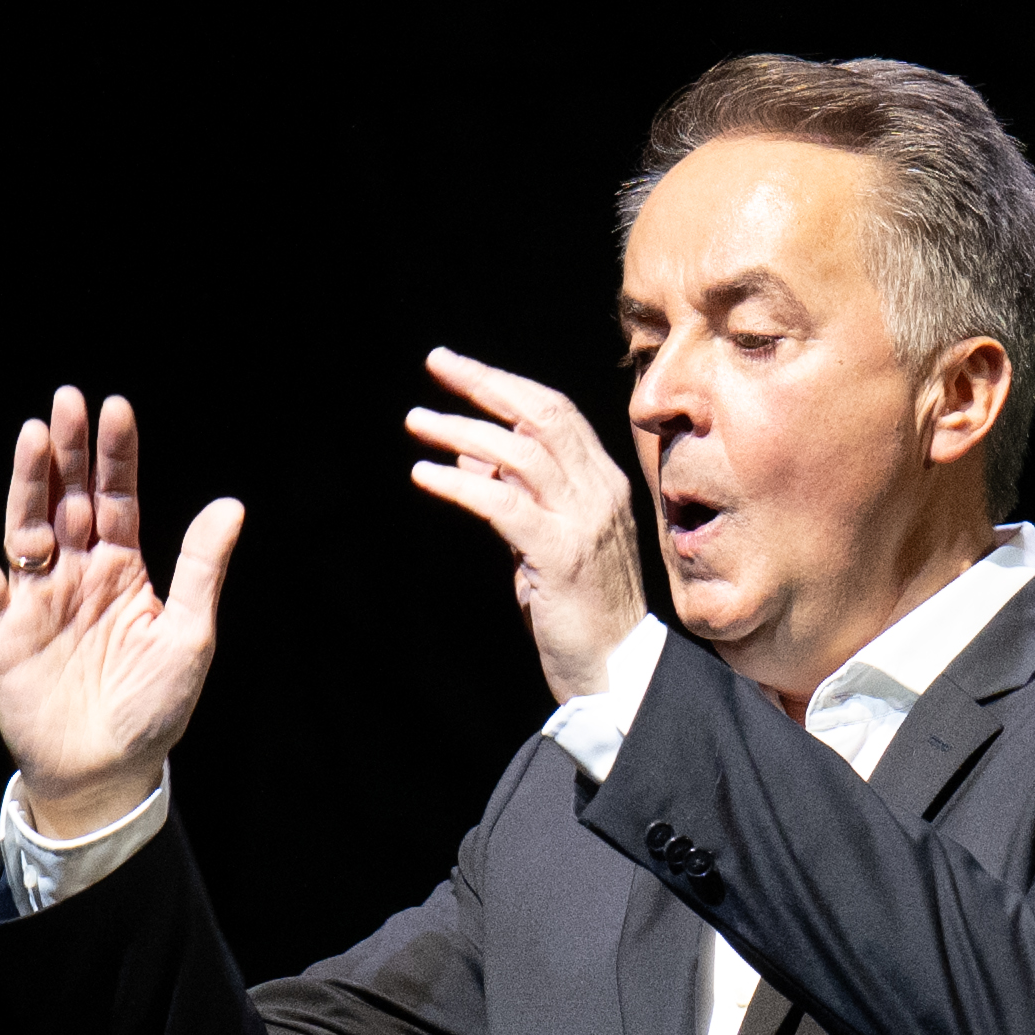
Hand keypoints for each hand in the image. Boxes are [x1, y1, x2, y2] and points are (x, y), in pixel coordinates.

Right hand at [0, 389, 251, 838]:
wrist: (105, 773)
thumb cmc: (154, 709)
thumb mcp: (188, 637)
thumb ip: (200, 569)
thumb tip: (230, 504)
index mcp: (124, 571)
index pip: (118, 499)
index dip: (116, 456)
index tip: (115, 407)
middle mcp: (78, 575)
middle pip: (70, 500)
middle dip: (69, 452)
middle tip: (66, 400)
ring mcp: (38, 599)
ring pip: (28, 527)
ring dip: (27, 483)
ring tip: (31, 435)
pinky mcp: (2, 631)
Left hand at [400, 348, 657, 706]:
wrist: (616, 672)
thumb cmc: (578, 609)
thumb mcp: (544, 540)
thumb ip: (515, 494)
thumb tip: (469, 454)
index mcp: (602, 483)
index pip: (555, 411)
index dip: (504, 382)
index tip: (457, 366)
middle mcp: (600, 492)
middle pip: (541, 415)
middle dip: (484, 383)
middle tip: (436, 362)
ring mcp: (584, 523)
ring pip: (521, 453)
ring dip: (463, 430)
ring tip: (418, 420)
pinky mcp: (561, 556)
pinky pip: (504, 505)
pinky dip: (460, 484)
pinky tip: (425, 474)